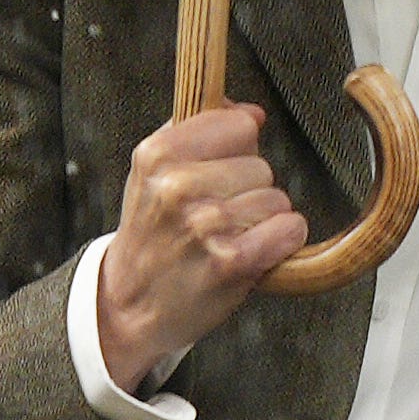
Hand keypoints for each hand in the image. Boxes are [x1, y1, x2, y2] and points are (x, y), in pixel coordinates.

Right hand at [99, 104, 308, 388]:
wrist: (129, 307)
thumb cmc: (152, 236)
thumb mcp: (154, 173)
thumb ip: (198, 132)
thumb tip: (251, 112)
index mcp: (156, 154)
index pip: (240, 124)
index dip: (236, 150)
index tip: (215, 174)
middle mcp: (177, 186)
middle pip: (261, 165)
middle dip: (248, 191)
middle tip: (214, 219)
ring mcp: (204, 224)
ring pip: (276, 199)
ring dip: (262, 221)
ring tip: (226, 239)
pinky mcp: (230, 261)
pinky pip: (289, 229)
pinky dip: (281, 242)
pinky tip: (253, 252)